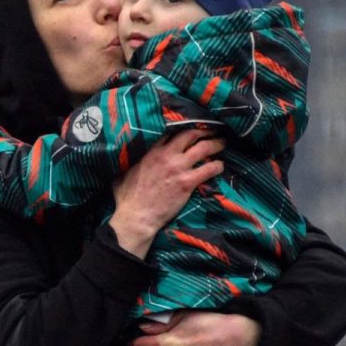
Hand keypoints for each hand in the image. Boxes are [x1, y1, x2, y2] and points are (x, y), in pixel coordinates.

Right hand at [109, 128, 224, 257]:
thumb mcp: (124, 173)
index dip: (184, 128)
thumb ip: (132, 163)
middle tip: (212, 131)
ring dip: (216, 144)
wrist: (136, 217)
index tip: (191, 129)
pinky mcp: (187, 182)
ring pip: (204, 148)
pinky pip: (209, 169)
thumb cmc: (128, 199)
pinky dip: (217, 166)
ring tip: (222, 144)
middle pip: (191, 134)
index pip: (172, 132)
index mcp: (152, 152)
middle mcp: (167, 156)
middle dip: (204, 131)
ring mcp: (178, 168)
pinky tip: (220, 166)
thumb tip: (127, 160)